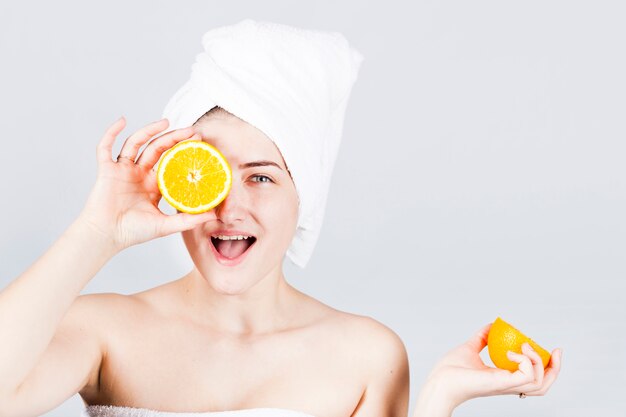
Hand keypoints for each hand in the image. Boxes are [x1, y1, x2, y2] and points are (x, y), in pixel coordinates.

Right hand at [78, 117, 213, 251]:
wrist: (107, 236)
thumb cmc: (133, 232)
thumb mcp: (165, 225)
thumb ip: (188, 220)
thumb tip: (213, 215)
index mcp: (153, 185)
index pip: (171, 162)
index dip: (184, 150)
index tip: (199, 141)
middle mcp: (139, 174)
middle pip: (157, 149)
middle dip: (174, 138)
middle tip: (191, 130)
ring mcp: (123, 170)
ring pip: (136, 143)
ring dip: (150, 130)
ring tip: (166, 122)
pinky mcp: (107, 170)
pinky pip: (106, 147)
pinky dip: (112, 133)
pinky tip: (122, 120)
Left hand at [426, 323, 562, 408]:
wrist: (439, 380)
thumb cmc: (450, 370)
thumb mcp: (470, 348)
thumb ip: (482, 338)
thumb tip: (491, 325)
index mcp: (504, 378)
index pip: (533, 378)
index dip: (546, 366)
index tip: (550, 348)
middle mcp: (508, 384)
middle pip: (543, 385)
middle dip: (556, 369)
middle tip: (556, 351)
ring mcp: (506, 385)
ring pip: (540, 383)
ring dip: (540, 362)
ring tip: (524, 345)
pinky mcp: (502, 384)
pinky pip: (527, 376)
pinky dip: (525, 361)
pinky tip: (511, 352)